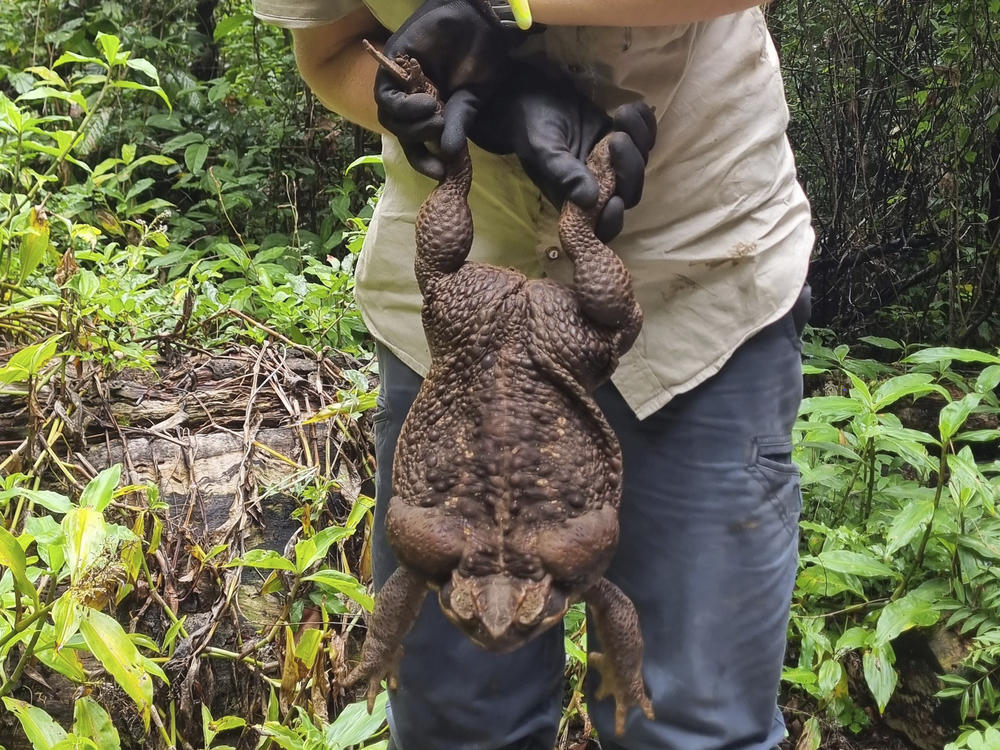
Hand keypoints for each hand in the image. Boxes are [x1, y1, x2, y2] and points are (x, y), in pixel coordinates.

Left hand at [375, 0, 527, 178]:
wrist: (479, 20)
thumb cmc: (481, 57)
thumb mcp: (472, 98)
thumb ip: (458, 124)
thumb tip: (449, 154)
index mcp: (430, 109)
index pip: (416, 142)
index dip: (423, 160)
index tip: (439, 172)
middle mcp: (411, 98)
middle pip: (400, 131)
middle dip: (418, 140)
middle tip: (440, 129)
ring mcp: (400, 82)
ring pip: (389, 118)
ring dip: (411, 125)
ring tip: (435, 113)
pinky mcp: (392, 64)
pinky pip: (385, 97)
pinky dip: (403, 107)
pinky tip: (426, 103)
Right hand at [464, 63, 656, 241]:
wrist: (533, 96)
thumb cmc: (532, 128)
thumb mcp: (543, 151)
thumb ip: (564, 175)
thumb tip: (590, 200)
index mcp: (575, 200)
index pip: (601, 225)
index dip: (613, 220)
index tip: (615, 201)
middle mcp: (598, 186)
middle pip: (630, 192)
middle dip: (630, 168)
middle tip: (616, 138)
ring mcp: (613, 163)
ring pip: (641, 164)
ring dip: (639, 140)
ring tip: (620, 115)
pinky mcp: (622, 139)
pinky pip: (646, 138)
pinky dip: (645, 124)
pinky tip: (632, 108)